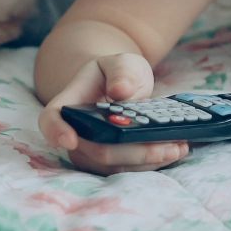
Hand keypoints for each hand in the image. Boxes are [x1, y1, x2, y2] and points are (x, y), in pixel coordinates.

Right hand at [37, 53, 189, 174]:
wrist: (122, 86)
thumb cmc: (117, 72)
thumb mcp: (121, 62)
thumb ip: (121, 71)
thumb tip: (121, 91)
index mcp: (70, 103)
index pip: (51, 119)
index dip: (55, 131)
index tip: (70, 140)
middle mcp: (76, 133)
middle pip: (94, 151)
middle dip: (131, 152)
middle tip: (166, 144)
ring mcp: (93, 150)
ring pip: (113, 166)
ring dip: (147, 161)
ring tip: (179, 147)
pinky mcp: (112, 161)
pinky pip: (128, 168)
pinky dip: (152, 163)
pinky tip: (176, 150)